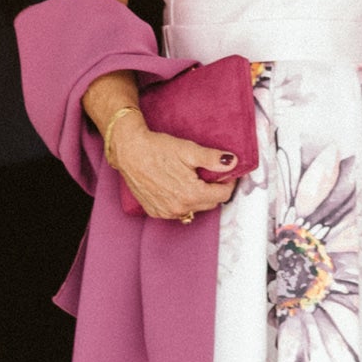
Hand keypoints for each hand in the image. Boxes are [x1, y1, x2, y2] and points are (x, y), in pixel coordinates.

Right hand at [105, 109, 237, 224]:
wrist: (129, 151)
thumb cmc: (157, 149)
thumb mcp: (189, 150)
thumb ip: (212, 159)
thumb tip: (233, 162)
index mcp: (191, 194)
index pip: (222, 195)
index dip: (228, 182)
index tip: (226, 172)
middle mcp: (179, 209)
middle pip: (210, 203)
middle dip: (214, 190)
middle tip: (210, 173)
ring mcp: (166, 212)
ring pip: (194, 209)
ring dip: (198, 197)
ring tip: (193, 179)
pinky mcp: (155, 211)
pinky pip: (177, 211)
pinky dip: (182, 202)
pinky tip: (177, 186)